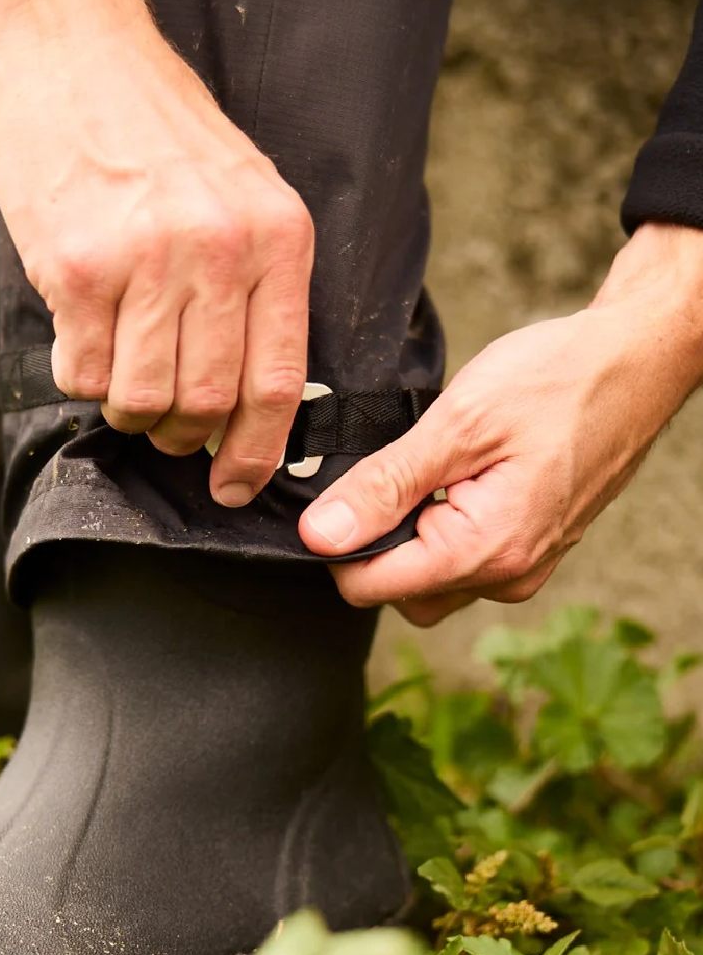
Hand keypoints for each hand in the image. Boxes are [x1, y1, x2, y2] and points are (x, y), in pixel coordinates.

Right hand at [0, 0, 312, 507]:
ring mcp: (145, 260)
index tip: (236, 486)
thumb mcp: (246, 195)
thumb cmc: (160, 133)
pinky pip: (81, 374)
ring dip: (129, 410)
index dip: (258, 452)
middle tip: (166, 427)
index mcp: (277, 239)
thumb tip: (252, 403)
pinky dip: (80, 377)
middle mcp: (219, 251)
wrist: (74, 52)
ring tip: (122, 373)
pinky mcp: (76, 269)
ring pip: (142, 399)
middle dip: (184, 436)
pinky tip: (83, 337)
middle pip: (207, 403)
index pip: (279, 383)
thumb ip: (258, 291)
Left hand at [299, 224, 702, 624]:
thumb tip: (320, 534)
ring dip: (409, 537)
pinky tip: (451, 479)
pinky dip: (440, 530)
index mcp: (486, 550)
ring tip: (427, 471)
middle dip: (373, 544)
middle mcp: (508, 574)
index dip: (336, 545)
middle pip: (397, 592)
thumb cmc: (558, 380)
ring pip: (429, 580)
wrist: (634, 362)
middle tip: (384, 474)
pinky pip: (463, 562)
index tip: (333, 495)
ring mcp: (523, 566)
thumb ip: (384, 486)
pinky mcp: (529, 549)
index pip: (371, 587)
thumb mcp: (457, 423)